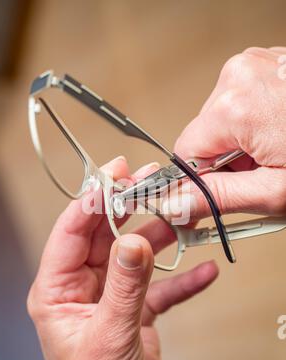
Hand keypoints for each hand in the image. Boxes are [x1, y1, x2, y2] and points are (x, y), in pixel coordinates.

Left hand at [28, 157, 217, 359]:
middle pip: (104, 234)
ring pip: (133, 254)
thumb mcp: (109, 334)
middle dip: (128, 207)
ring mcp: (110, 296)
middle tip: (148, 181)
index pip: (72, 231)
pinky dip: (181, 278)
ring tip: (180, 216)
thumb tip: (135, 242)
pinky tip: (203, 271)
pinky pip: (159, 286)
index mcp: (57, 289)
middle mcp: (81, 287)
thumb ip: (124, 286)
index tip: (114, 175)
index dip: (93, 200)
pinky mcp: (135, 309)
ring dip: (158, 237)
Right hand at [174, 47, 285, 219]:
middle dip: (226, 161)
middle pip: (205, 135)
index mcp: (235, 105)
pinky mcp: (265, 65)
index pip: (186, 152)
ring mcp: (255, 65)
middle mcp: (239, 76)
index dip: (200, 179)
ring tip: (273, 152)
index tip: (215, 193)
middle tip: (260, 173)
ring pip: (221, 120)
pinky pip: (240, 103)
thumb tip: (175, 204)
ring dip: (240, 144)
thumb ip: (218, 198)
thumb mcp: (274, 191)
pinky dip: (253, 125)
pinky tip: (277, 134)